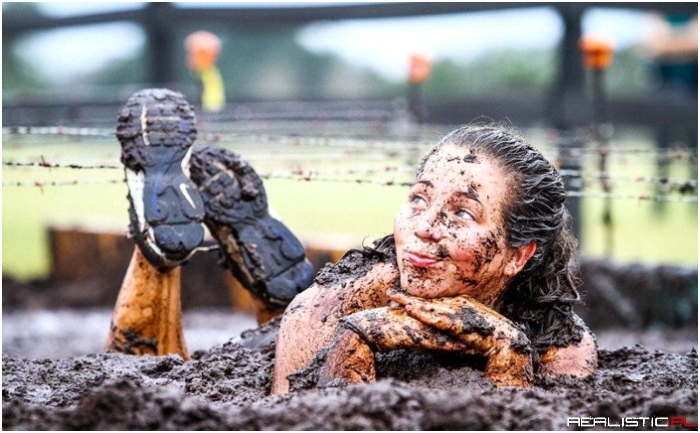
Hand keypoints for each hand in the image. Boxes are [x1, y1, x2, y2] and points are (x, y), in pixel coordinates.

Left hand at [387, 288, 533, 386]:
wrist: (505, 340)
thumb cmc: (490, 334)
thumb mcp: (473, 324)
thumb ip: (460, 321)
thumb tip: (448, 324)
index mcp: (461, 302)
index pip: (434, 299)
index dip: (417, 298)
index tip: (400, 296)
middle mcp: (457, 304)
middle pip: (428, 299)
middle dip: (408, 297)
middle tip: (389, 292)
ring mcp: (457, 312)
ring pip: (429, 306)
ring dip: (411, 302)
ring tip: (394, 299)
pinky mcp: (458, 322)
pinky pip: (436, 317)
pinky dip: (423, 313)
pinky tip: (410, 311)